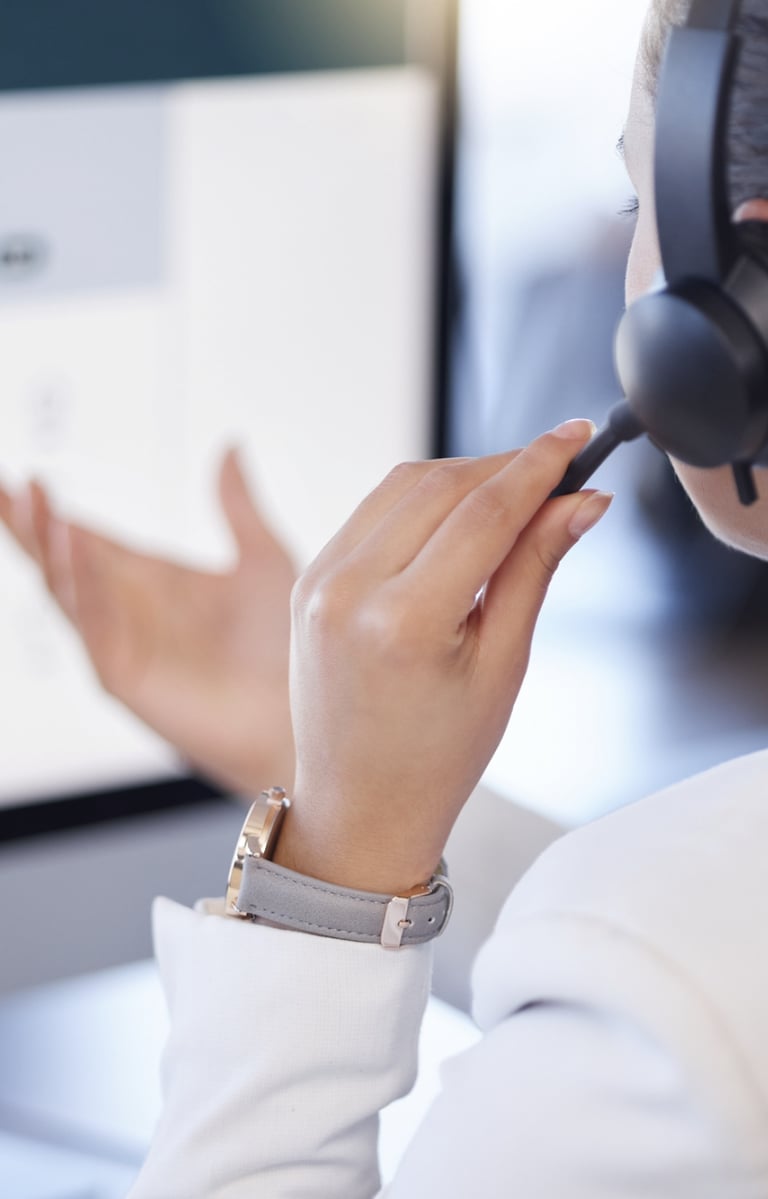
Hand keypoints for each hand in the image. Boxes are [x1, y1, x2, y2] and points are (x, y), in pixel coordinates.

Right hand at [0, 450, 295, 794]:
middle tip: (3, 484)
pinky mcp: (125, 678)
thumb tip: (229, 444)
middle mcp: (126, 611)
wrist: (305, 711)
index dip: (52, 510)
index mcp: (150, 581)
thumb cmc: (286, 646)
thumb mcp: (262, 557)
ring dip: (46, 546)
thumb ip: (237, 505)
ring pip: (65, 590)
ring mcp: (121, 645)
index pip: (85, 538)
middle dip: (29, 523)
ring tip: (32, 502)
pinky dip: (81, 585)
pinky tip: (75, 545)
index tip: (25, 475)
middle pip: (60, 560)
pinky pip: (92, 627)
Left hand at [278, 422, 611, 894]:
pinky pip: (371, 511)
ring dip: (463, 475)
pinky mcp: (307, 580)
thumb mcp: (502, 665)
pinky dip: (420, 498)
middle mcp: (349, 591)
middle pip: (441, 485)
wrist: (360, 805)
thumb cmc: (436, 756)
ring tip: (515, 493)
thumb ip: (534, 569)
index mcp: (403, 621)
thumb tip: (580, 504)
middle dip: (505, 466)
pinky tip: (458, 514)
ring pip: (401, 486)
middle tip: (558, 469)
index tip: (576, 439)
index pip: (484, 512)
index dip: (539, 466)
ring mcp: (319, 582)